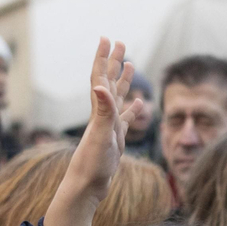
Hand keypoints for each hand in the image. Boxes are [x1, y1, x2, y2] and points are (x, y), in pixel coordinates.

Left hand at [43, 38, 141, 225]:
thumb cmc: (92, 164)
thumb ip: (104, 111)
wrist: (87, 187)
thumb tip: (101, 85)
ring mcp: (109, 126)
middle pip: (109, 82)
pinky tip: (139, 104)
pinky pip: (125, 119)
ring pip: (118, 97)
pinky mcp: (115, 139)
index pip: (101, 78)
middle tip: (120, 42)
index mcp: (99, 111)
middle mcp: (103, 115)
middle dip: (114, 62)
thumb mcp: (101, 136)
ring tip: (130, 65)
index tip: (107, 39)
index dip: (103, 58)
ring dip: (123, 81)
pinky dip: (132, 109)